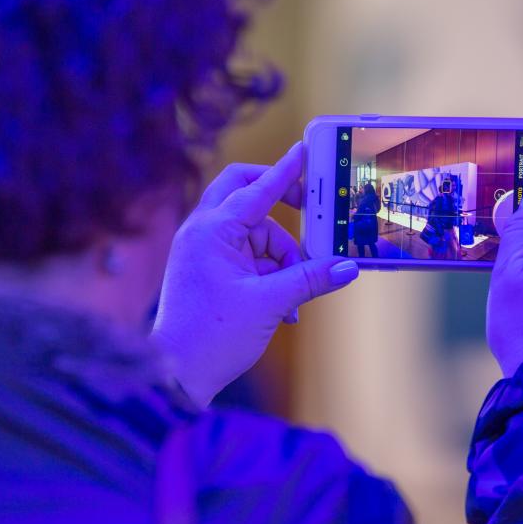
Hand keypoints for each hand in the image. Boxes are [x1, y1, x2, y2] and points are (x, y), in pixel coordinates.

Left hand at [152, 142, 359, 406]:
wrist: (174, 374)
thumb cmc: (212, 337)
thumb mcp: (269, 304)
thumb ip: (309, 279)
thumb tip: (348, 267)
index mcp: (212, 231)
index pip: (256, 189)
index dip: (286, 170)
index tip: (305, 149)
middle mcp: (202, 232)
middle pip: (243, 193)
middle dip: (278, 201)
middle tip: (307, 206)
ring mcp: (202, 250)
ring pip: (252, 233)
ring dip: (280, 259)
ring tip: (295, 298)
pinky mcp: (206, 270)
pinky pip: (245, 258)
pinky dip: (268, 275)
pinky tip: (284, 309)